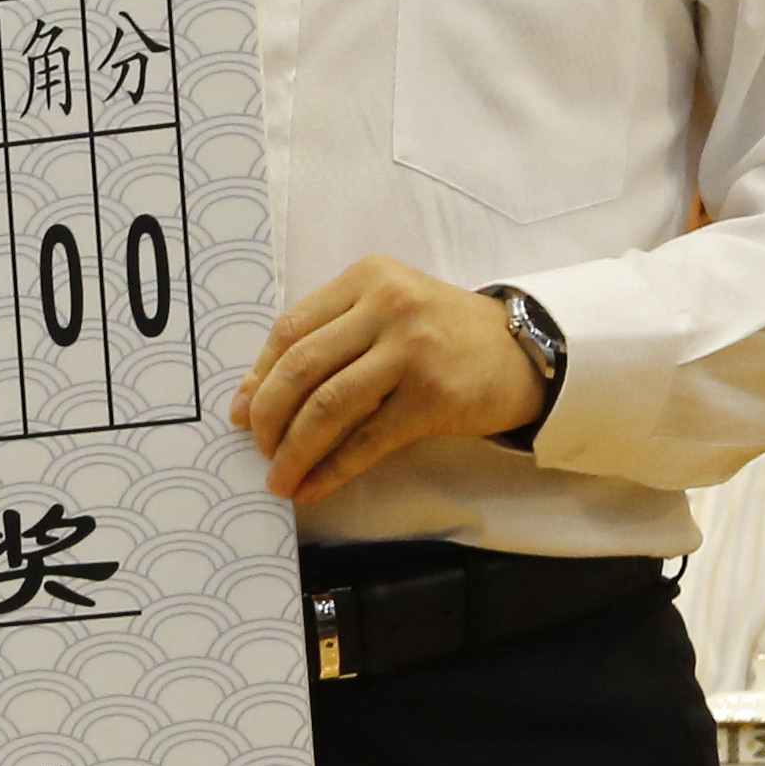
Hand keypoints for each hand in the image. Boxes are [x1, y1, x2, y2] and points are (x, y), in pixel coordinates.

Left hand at [232, 258, 543, 502]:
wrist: (525, 352)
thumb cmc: (444, 335)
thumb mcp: (388, 310)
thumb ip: (332, 336)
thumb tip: (255, 394)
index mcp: (366, 278)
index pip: (290, 329)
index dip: (256, 376)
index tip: (239, 412)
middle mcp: (386, 306)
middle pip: (300, 368)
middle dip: (267, 417)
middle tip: (257, 448)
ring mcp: (411, 351)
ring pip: (327, 406)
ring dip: (293, 451)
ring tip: (278, 477)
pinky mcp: (433, 397)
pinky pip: (366, 441)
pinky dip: (331, 469)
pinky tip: (313, 487)